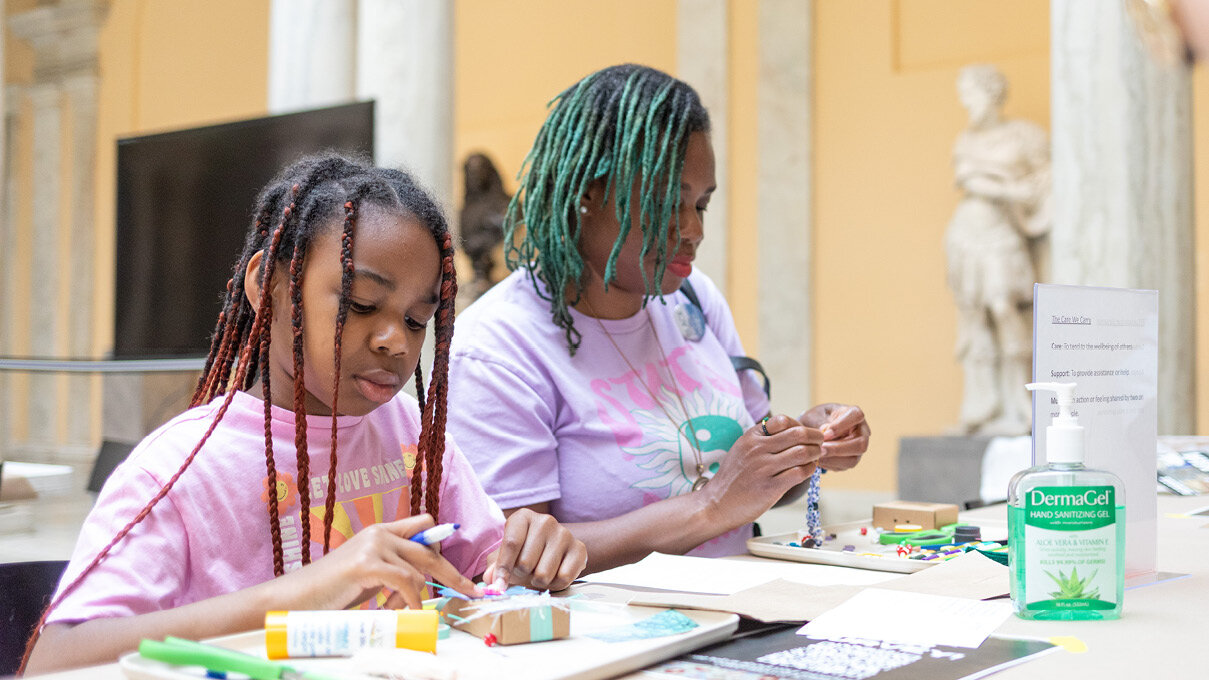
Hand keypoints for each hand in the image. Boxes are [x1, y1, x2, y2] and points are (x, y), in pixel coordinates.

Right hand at [275, 513, 479, 610]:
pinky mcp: (367, 563)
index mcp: (381, 531)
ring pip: (419, 570)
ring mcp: (373, 545)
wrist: (296, 598)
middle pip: (431, 548)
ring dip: (415, 596)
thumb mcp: (369, 574)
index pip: (425, 524)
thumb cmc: (332, 591)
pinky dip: (409, 600)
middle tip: (471, 591)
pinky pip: (406, 582)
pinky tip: (399, 610)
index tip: (458, 567)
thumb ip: (394, 569)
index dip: (442, 544)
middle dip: (453, 573)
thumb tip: (423, 581)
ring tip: (393, 608)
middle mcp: (380, 533)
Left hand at [484, 509, 586, 591]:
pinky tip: (554, 574)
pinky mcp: (580, 549)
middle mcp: (545, 521)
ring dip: (538, 582)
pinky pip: (563, 579)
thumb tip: (491, 580)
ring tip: (539, 572)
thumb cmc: (524, 552)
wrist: (554, 550)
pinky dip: (555, 585)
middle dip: (522, 575)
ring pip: (543, 574)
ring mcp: (564, 533)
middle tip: (526, 571)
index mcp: (523, 517)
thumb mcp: (505, 555)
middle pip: (525, 563)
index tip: (499, 585)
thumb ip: (495, 567)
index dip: (503, 568)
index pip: (511, 543)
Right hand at [700, 414, 823, 525]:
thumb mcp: (742, 450)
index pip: (783, 421)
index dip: (800, 425)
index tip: (805, 434)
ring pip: (802, 452)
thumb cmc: (734, 478)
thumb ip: (763, 440)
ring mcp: (763, 468)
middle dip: (815, 438)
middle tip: (820, 443)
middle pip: (798, 434)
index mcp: (750, 437)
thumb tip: (793, 432)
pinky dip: (810, 470)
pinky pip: (800, 473)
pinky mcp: (770, 487)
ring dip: (815, 454)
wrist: (717, 504)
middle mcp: (757, 449)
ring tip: (816, 457)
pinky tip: (808, 471)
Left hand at [799, 403, 869, 471]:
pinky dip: (830, 464)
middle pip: (860, 444)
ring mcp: (857, 447)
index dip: (841, 425)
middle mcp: (861, 431)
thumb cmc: (816, 418)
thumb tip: (826, 437)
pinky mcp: (850, 459)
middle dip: (838, 449)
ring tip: (817, 456)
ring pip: (853, 459)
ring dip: (833, 459)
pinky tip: (818, 460)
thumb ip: (820, 423)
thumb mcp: (815, 415)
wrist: (813, 429)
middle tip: (820, 449)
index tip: (825, 433)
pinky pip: (844, 466)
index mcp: (853, 413)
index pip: (856, 416)